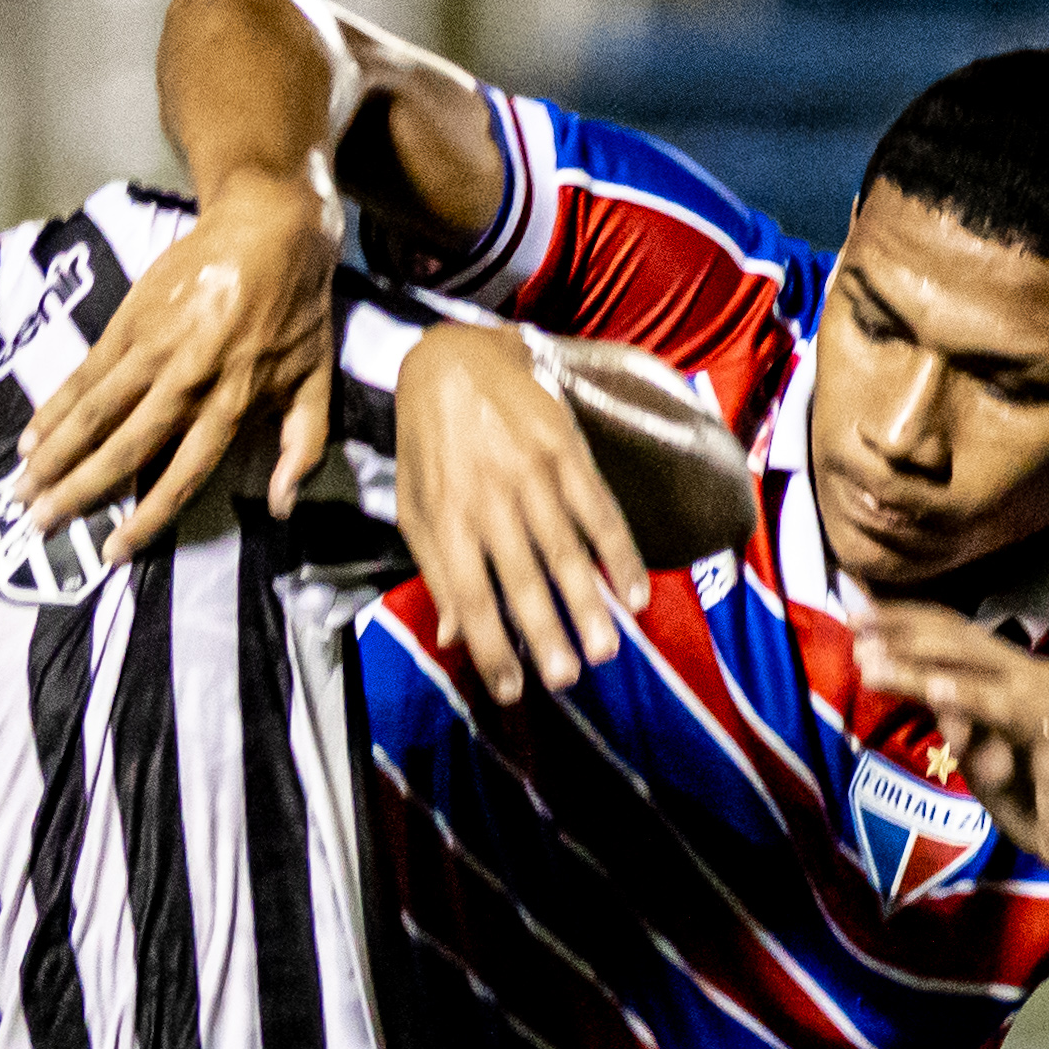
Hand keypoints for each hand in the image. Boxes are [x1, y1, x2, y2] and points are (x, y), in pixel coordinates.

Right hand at [16, 171, 334, 557]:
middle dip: (78, 490)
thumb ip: (303, 447)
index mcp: (231, 407)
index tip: (111, 552)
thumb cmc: (297, 311)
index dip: (145, 518)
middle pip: (124, 449)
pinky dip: (56, 404)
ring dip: (55, 452)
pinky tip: (33, 432)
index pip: (181, 477)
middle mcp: (187, 384)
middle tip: (40, 522)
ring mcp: (153, 350)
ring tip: (23, 485)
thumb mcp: (317, 382)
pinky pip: (86, 372)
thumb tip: (281, 508)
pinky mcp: (130, 320)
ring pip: (95, 412)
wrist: (270, 227)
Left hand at [399, 326, 649, 697]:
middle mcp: (489, 500)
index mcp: (445, 519)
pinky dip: (619, 553)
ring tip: (607, 650)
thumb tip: (452, 636)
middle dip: (546, 635)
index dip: (491, 648)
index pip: (470, 597)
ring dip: (587, 605)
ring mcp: (532, 474)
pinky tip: (635, 592)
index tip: (512, 690)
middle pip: (522, 581)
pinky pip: (599, 511)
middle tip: (568, 679)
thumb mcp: (413, 506)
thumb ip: (433, 570)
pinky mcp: (566, 450)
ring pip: (565, 552)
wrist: (454, 358)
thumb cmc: (427, 445)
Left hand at [849, 600, 1048, 893]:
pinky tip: (935, 690)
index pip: (951, 632)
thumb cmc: (1029, 794)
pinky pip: (1006, 714)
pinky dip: (970, 698)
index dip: (902, 619)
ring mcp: (1045, 703)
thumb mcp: (973, 749)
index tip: (853, 611)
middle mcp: (1028, 675)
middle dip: (900, 629)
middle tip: (852, 620)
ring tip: (870, 660)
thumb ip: (945, 712)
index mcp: (1009, 673)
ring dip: (917, 664)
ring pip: (973, 670)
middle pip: (958, 638)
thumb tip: (907, 677)